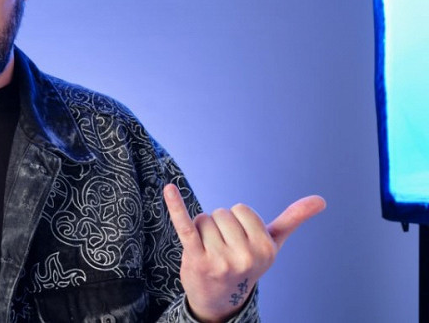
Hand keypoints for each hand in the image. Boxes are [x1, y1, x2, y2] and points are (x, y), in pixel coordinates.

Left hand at [163, 184, 325, 322]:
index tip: (237, 240)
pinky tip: (168, 189)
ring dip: (201, 231)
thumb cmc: (246, 264)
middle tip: (220, 249)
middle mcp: (245, 256)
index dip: (235, 221)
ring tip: (207, 251)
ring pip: (203, 219)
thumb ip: (292, 220)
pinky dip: (176, 206)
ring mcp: (220, 259)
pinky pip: (185, 225)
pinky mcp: (196, 258)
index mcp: (265, 249)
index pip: (241, 210)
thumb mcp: (271, 245)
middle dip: (217, 226)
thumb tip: (321, 199)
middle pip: (221, 213)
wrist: (219, 299)